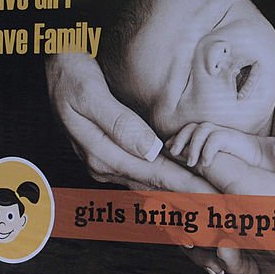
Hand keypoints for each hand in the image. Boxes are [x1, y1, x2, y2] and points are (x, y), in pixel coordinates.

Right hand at [46, 53, 213, 192]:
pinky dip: (169, 184)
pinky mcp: (113, 156)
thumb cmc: (69, 73)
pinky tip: (188, 190)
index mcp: (102, 155)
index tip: (215, 197)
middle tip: (224, 208)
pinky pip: (146, 176)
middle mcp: (105, 166)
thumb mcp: (89, 93)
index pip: (157, 175)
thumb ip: (119, 122)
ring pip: (153, 185)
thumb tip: (150, 151)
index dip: (189, 187)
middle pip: (158, 186)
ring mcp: (108, 163)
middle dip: (191, 198)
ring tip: (213, 204)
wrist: (50, 65)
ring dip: (182, 195)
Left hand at [168, 122, 262, 168]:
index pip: (188, 130)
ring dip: (193, 147)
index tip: (169, 148)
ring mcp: (223, 133)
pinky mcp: (232, 138)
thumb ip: (200, 158)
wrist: (261, 159)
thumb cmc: (237, 162)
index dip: (177, 138)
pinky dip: (208, 150)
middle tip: (174, 153)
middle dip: (180, 139)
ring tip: (192, 163)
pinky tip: (206, 163)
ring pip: (201, 131)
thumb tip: (183, 161)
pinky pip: (215, 139)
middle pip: (191, 127)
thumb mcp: (214, 161)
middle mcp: (214, 131)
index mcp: (208, 135)